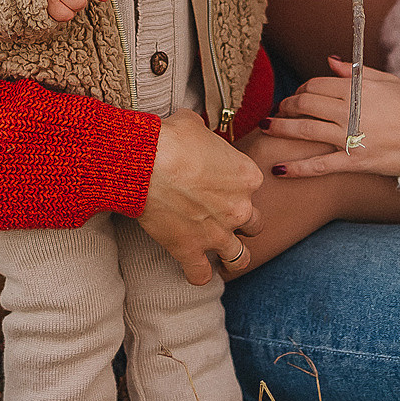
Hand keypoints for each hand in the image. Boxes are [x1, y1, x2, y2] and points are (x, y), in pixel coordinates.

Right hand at [138, 109, 263, 285]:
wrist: (145, 161)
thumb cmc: (170, 137)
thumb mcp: (194, 125)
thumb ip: (204, 134)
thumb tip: (194, 130)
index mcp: (247, 176)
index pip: (253, 187)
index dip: (235, 187)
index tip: (217, 185)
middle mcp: (239, 207)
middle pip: (254, 224)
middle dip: (238, 221)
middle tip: (217, 214)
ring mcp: (218, 233)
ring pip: (241, 258)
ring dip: (230, 254)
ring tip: (216, 249)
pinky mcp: (190, 250)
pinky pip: (202, 276)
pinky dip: (198, 273)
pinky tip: (190, 264)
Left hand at [265, 57, 399, 177]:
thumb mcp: (390, 82)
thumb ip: (358, 72)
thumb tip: (330, 61)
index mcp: (359, 89)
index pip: (317, 84)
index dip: (303, 88)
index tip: (299, 94)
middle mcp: (351, 111)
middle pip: (306, 104)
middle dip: (288, 105)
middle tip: (279, 110)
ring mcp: (351, 138)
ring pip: (306, 130)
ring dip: (281, 128)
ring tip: (266, 128)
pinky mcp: (355, 162)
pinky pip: (320, 166)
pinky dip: (298, 168)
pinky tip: (278, 169)